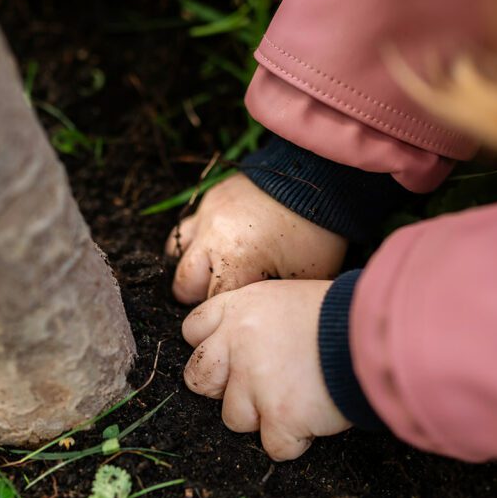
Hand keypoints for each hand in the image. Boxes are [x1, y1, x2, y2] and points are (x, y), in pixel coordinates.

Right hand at [165, 174, 346, 303]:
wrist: (321, 181)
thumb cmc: (318, 235)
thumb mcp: (304, 278)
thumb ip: (272, 299)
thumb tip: (254, 313)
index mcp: (235, 262)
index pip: (212, 305)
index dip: (223, 315)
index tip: (235, 316)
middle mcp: (212, 239)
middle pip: (184, 284)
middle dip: (200, 295)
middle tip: (224, 294)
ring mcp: (207, 215)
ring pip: (175, 251)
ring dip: (192, 266)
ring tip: (214, 270)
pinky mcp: (212, 197)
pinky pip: (192, 224)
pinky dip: (201, 238)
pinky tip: (221, 243)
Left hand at [182, 279, 351, 460]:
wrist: (375, 334)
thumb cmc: (341, 315)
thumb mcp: (289, 299)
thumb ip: (258, 322)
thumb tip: (248, 348)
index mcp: (239, 308)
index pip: (193, 331)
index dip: (210, 350)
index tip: (230, 361)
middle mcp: (237, 343)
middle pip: (199, 379)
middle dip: (223, 389)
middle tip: (256, 389)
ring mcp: (255, 382)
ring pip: (233, 418)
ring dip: (263, 418)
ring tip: (296, 402)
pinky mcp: (279, 416)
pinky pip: (272, 446)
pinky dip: (293, 441)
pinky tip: (314, 420)